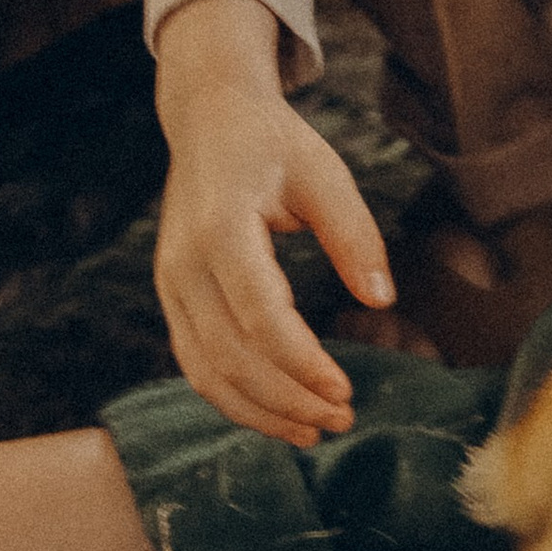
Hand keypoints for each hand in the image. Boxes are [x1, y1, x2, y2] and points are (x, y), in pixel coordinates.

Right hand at [153, 0, 394, 445]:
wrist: (209, 119)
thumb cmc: (273, 144)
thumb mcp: (324, 174)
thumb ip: (354, 235)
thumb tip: (382, 301)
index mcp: (221, 227)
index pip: (258, 315)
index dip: (301, 362)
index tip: (345, 390)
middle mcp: (183, 262)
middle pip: (230, 355)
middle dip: (288, 399)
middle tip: (343, 418)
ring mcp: (169, 283)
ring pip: (206, 371)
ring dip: (260, 412)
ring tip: (314, 432)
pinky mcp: (171, 297)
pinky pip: (195, 364)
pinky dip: (234, 399)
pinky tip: (278, 414)